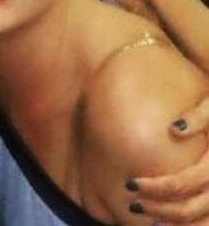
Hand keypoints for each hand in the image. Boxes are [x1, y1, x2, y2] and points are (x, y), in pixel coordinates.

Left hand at [126, 96, 208, 223]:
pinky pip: (208, 220)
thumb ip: (199, 117)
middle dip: (160, 210)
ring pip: (203, 220)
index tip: (129, 184)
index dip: (156, 187)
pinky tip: (167, 224)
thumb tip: (175, 129)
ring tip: (151, 223)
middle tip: (133, 206)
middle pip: (191, 207)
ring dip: (175, 224)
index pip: (184, 183)